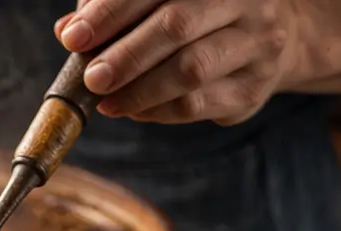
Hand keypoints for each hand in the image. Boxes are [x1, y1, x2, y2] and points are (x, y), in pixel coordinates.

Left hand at [55, 0, 303, 125]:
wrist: (273, 39)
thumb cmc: (200, 15)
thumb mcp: (160, 1)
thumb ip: (116, 10)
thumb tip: (67, 28)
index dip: (111, 12)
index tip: (74, 37)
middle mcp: (244, 0)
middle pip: (177, 25)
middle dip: (126, 55)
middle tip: (91, 78)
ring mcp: (256, 44)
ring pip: (191, 69)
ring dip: (139, 90)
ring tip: (105, 102)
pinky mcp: (252, 88)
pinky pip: (197, 104)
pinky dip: (156, 110)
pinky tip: (132, 110)